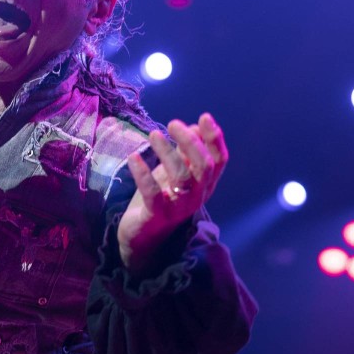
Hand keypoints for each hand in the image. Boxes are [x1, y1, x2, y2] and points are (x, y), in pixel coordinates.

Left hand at [117, 113, 228, 271]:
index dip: (214, 138)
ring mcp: (178, 207)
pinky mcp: (156, 215)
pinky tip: (134, 157)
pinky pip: (153, 193)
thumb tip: (194, 126)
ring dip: (168, 152)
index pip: (219, 161)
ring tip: (153, 135)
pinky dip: (143, 174)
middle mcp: (197, 196)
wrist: (142, 237)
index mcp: (205, 185)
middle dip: (190, 141)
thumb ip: (186, 152)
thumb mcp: (175, 172)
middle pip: (203, 166)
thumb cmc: (161, 198)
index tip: (204, 117)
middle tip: (172, 123)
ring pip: (181, 177)